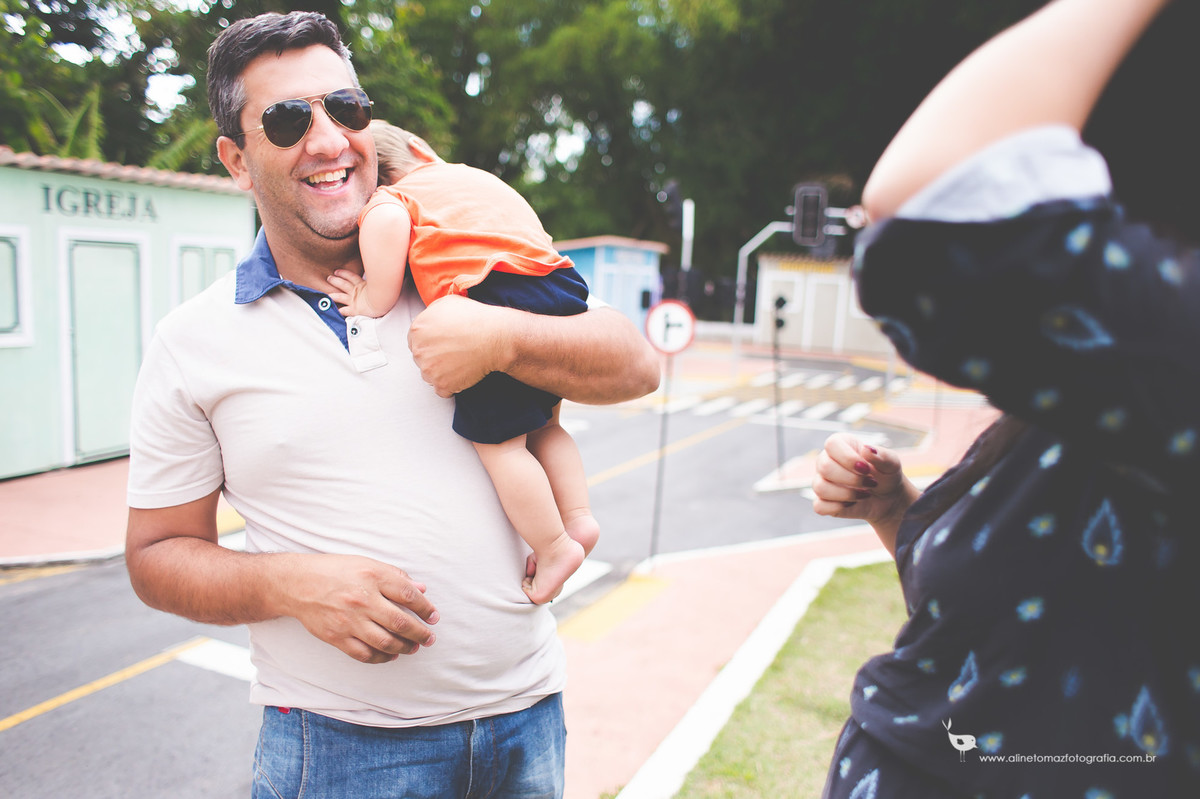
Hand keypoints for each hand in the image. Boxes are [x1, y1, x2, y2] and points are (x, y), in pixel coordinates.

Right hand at [283, 554, 439, 663]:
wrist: (298, 584)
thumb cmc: (335, 571)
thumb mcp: (367, 563)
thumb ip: (395, 576)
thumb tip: (421, 589)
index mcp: (372, 577)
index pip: (408, 595)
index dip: (426, 608)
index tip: (434, 617)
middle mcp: (362, 600)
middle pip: (401, 622)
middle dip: (420, 633)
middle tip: (429, 638)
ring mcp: (349, 621)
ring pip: (385, 642)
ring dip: (404, 648)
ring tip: (413, 648)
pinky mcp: (337, 637)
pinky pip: (364, 654)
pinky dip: (381, 658)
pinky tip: (390, 655)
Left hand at [327, 270, 386, 317]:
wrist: (383, 301)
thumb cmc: (384, 291)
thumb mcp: (379, 281)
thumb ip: (377, 275)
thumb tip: (380, 265)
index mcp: (362, 285)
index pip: (351, 277)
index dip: (343, 274)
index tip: (337, 271)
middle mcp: (356, 292)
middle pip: (343, 284)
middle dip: (335, 281)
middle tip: (329, 278)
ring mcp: (354, 300)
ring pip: (340, 297)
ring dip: (333, 295)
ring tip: (328, 295)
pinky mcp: (354, 309)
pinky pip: (345, 311)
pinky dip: (340, 311)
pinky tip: (335, 311)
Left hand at [408, 294, 510, 396]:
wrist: (495, 338)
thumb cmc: (475, 318)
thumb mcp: (447, 302)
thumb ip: (431, 313)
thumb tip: (430, 321)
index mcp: (417, 329)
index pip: (415, 341)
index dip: (430, 343)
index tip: (442, 344)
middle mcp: (419, 350)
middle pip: (421, 359)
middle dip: (434, 357)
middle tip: (454, 352)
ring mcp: (429, 370)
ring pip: (429, 375)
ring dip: (441, 372)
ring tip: (460, 362)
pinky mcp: (442, 384)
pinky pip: (442, 389)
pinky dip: (451, 385)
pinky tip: (463, 373)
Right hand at [812, 433, 913, 531]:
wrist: (889, 499)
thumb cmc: (887, 475)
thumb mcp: (892, 463)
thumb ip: (882, 455)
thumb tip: (866, 449)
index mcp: (841, 445)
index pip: (832, 444)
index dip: (848, 458)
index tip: (866, 469)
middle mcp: (826, 461)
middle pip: (825, 467)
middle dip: (852, 479)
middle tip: (871, 483)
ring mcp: (822, 481)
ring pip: (821, 487)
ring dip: (847, 494)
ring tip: (865, 494)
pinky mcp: (823, 501)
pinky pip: (820, 506)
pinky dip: (838, 507)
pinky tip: (853, 504)